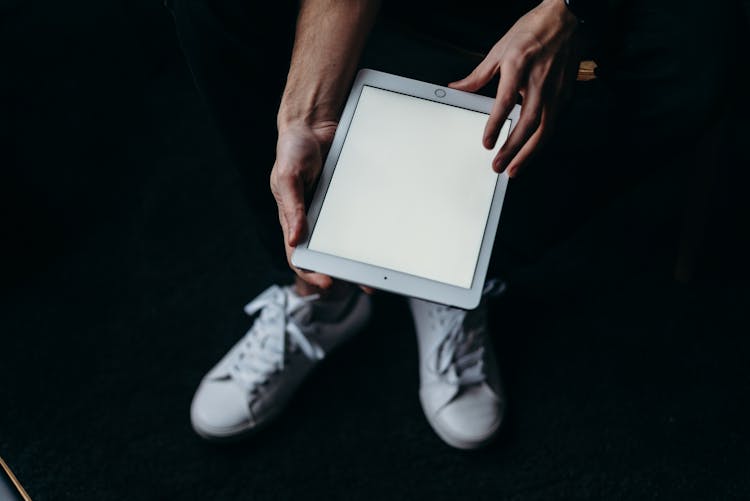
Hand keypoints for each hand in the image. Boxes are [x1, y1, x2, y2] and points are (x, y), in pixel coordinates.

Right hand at [270, 121, 374, 293]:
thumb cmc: (293, 150)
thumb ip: (292, 207)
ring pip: (344, 242)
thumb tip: (295, 239)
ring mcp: (330, 212)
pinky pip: (359, 220)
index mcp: (293, 219)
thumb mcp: (287, 177)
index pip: (299, 256)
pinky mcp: (347, 201)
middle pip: (327, 255)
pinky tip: (383, 240)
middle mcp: (312, 220)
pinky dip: (369, 233)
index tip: (328, 282)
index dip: (312, 273)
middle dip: (344, 271)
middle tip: (365, 282)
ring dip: (360, 257)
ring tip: (379, 269)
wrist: (314, 124)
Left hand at [449, 0, 578, 176]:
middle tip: (498, 166)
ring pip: (544, 130)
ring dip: (528, 153)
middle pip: (528, 124)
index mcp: (519, 67)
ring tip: (514, 168)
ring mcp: (555, 90)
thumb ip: (477, 75)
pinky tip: (530, 153)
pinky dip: (540, 142)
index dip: (495, 125)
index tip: (486, 143)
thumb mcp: (499, 49)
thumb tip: (457, 88)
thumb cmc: (533, 31)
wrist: (567, 18)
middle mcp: (539, 82)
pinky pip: (553, 124)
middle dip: (512, 149)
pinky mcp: (565, 95)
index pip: (505, 103)